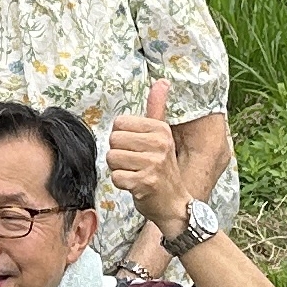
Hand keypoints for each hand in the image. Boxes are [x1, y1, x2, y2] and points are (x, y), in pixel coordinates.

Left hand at [102, 79, 184, 230]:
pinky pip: (116, 177)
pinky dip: (121, 184)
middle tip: (135, 164)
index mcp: (160, 129)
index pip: (119, 123)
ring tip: (135, 174)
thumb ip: (157, 109)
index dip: (121, 138)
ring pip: (112, 159)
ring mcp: (154, 164)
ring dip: (119, 170)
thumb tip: (162, 81)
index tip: (137, 149)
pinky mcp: (145, 183)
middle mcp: (159, 144)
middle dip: (118, 155)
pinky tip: (136, 186)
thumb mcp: (162, 137)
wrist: (175, 204)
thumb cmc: (163, 169)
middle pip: (113, 140)